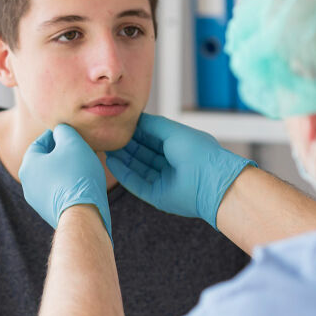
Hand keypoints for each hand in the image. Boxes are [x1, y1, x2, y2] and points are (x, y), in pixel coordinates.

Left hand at [20, 124, 111, 240]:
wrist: (82, 215)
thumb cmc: (77, 176)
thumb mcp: (72, 143)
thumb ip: (64, 131)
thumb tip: (61, 131)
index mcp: (28, 164)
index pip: (41, 142)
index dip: (58, 135)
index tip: (73, 136)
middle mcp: (28, 183)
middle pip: (46, 160)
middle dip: (63, 154)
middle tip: (80, 151)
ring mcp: (37, 201)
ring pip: (53, 177)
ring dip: (66, 171)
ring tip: (84, 168)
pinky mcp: (49, 212)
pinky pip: (59, 192)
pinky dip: (68, 186)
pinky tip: (82, 185)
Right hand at [106, 113, 255, 227]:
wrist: (210, 181)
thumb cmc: (197, 151)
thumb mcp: (173, 131)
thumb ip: (152, 125)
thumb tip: (136, 119)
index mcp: (178, 146)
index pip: (152, 137)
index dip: (136, 131)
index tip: (119, 124)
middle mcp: (171, 163)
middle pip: (143, 152)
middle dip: (126, 144)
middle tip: (108, 135)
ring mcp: (164, 180)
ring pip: (138, 167)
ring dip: (122, 158)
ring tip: (105, 147)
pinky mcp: (157, 195)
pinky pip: (136, 183)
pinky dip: (123, 173)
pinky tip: (111, 162)